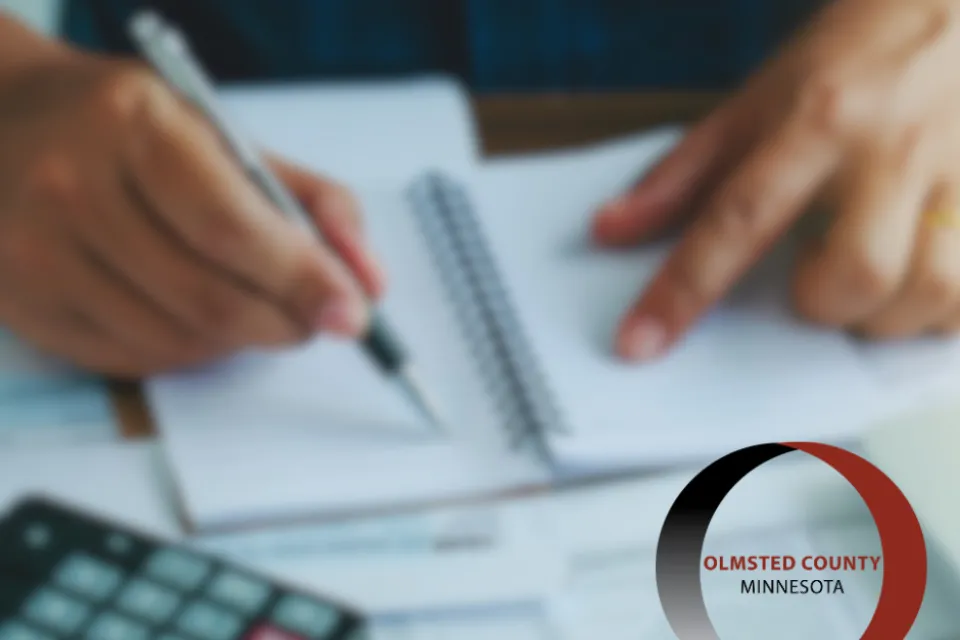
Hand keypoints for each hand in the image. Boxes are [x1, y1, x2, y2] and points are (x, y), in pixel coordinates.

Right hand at [0, 39, 382, 376]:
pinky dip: (192, 352)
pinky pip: (135, 360)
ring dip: (242, 341)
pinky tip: (201, 318)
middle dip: (285, 324)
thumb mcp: (225, 134)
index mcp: (134, 128)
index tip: (352, 313)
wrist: (9, 123)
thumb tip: (368, 280)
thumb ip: (313, 200)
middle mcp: (72, 190)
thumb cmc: (134, 129)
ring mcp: (37, 255)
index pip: (230, 226)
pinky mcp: (26, 306)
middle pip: (207, 299)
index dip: (301, 280)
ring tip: (259, 309)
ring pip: (176, 342)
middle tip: (317, 320)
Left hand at [593, 0, 959, 360]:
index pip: (736, 218)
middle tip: (812, 287)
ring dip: (888, 315)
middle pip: (855, 271)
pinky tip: (920, 283)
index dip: (683, 290)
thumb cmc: (852, 58)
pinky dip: (945, 308)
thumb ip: (682, 174)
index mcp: (816, 120)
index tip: (638, 344)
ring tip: (870, 289)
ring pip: (933, 289)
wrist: (957, 5)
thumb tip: (610, 230)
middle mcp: (892, 148)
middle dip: (822, 306)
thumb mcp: (756, 101)